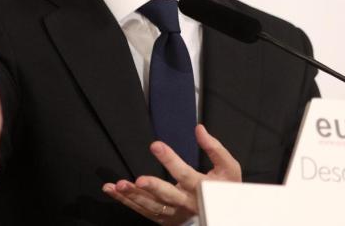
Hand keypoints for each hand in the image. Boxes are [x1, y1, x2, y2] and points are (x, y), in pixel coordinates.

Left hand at [102, 124, 240, 224]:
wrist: (227, 214)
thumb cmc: (227, 187)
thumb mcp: (229, 167)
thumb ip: (214, 148)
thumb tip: (199, 129)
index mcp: (202, 188)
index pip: (185, 174)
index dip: (170, 160)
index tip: (155, 145)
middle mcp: (187, 203)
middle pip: (167, 197)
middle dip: (152, 189)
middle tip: (137, 180)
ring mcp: (175, 214)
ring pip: (152, 207)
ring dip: (133, 197)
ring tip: (117, 185)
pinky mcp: (166, 219)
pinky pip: (144, 212)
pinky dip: (128, 202)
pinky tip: (114, 191)